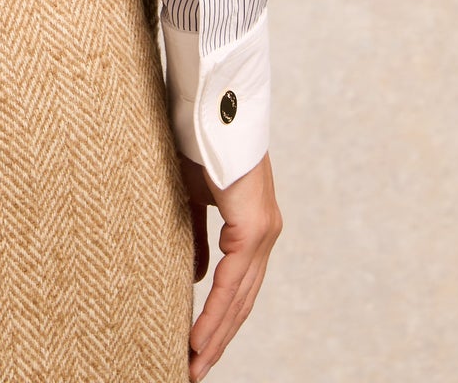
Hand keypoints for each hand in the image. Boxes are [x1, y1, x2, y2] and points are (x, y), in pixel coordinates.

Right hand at [180, 148, 282, 379]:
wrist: (212, 101)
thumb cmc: (198, 139)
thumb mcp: (193, 195)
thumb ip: (197, 236)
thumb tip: (196, 276)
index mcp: (252, 224)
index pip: (237, 285)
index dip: (219, 319)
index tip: (198, 348)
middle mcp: (264, 231)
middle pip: (242, 300)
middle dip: (218, 338)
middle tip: (194, 369)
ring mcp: (263, 229)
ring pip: (240, 296)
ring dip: (216, 333)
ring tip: (195, 362)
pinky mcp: (253, 224)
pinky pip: (232, 280)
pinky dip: (215, 310)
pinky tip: (199, 334)